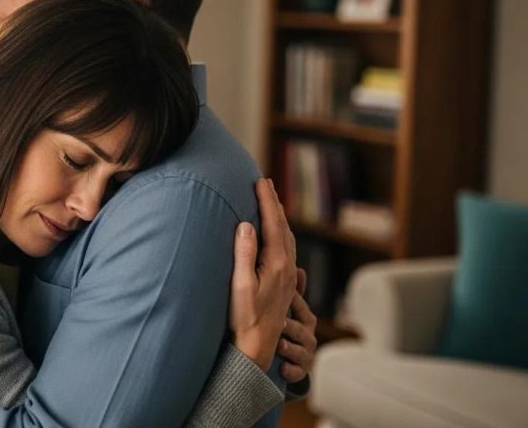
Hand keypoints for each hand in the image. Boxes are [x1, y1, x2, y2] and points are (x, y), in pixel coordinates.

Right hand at [229, 179, 297, 371]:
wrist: (258, 346)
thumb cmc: (244, 317)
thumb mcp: (240, 284)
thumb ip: (244, 253)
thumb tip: (246, 224)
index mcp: (277, 264)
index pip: (273, 223)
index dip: (267, 200)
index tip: (260, 181)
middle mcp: (287, 267)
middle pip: (283, 227)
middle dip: (274, 203)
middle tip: (265, 183)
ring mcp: (288, 276)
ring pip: (287, 238)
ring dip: (279, 217)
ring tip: (270, 202)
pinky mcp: (285, 283)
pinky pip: (287, 248)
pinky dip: (281, 232)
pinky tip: (277, 235)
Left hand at [279, 268, 316, 382]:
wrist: (282, 363)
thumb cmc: (283, 331)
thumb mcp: (287, 311)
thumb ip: (292, 292)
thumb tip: (299, 268)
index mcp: (305, 319)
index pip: (300, 307)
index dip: (293, 301)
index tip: (282, 296)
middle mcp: (308, 336)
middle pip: (302, 328)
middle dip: (291, 325)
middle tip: (281, 322)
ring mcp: (305, 354)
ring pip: (300, 349)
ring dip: (289, 347)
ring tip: (279, 344)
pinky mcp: (300, 371)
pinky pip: (297, 371)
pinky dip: (290, 370)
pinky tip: (281, 367)